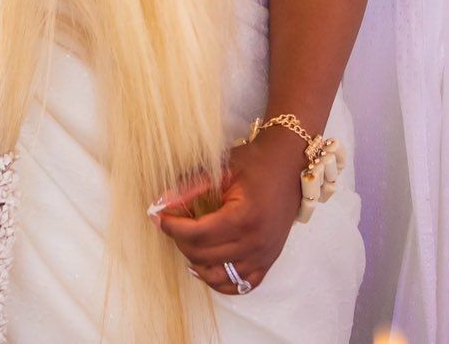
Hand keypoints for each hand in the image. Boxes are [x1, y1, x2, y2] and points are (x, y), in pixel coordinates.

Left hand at [152, 127, 305, 295]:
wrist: (289, 164)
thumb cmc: (256, 163)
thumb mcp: (222, 168)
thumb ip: (190, 187)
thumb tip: (160, 202)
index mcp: (244, 218)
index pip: (197, 234)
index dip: (172, 226)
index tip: (159, 215)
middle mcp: (255, 243)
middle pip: (202, 255)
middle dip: (180, 239)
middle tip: (174, 222)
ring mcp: (263, 256)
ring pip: (216, 276)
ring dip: (196, 261)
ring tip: (189, 240)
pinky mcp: (267, 262)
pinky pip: (238, 286)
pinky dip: (218, 279)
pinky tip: (206, 264)